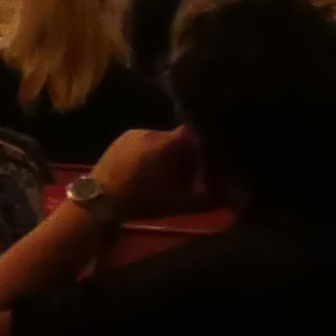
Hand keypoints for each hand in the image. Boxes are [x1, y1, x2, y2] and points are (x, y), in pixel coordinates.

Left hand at [86, 126, 212, 220]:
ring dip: (170, 153)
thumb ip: (211, 198)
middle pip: (180, 137)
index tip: (212, 160)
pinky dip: (153, 151)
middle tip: (192, 174)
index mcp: (168, 142)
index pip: (197, 132)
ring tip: (169, 174)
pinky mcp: (122, 138)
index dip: (207, 145)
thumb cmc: (142, 201)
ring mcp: (134, 132)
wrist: (98, 200)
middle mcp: (152, 130)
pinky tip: (150, 170)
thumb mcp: (180, 204)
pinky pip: (146, 141)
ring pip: (163, 139)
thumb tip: (236, 196)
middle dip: (189, 153)